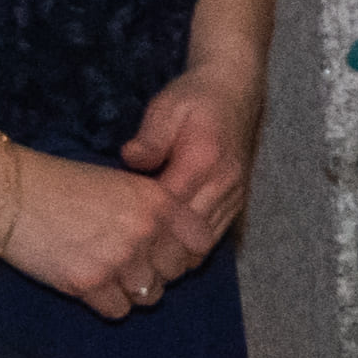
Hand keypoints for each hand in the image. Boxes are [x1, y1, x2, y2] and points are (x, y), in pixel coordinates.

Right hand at [0, 138, 196, 316]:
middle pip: (174, 273)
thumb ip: (152, 209)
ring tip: (110, 275)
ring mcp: (118, 259)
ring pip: (149, 295)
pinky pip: (117, 310)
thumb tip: (172, 239)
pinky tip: (91, 286)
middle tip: (131, 265)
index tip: (168, 253)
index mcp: (158, 201)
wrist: (9, 192)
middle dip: (157, 272)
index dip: (186, 251)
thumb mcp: (120, 183)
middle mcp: (145, 231)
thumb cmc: (60, 183)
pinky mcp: (88, 283)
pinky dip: (107, 303)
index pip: (200, 241)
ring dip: (132, 289)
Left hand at [113, 54, 264, 260]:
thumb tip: (130, 160)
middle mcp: (224, 182)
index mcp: (203, 161)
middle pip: (191, 235)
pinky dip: (194, 250)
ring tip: (146, 270)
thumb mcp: (166, 108)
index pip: (172, 210)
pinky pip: (216, 235)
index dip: (147, 234)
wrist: (236, 88)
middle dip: (160, 255)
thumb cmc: (194, 97)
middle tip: (128, 269)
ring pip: (206, 241)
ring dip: (178, 258)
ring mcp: (235, 193)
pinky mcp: (238, 198)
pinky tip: (171, 256)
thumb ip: (150, 137)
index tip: (118, 246)